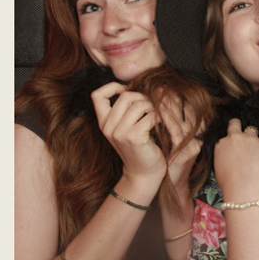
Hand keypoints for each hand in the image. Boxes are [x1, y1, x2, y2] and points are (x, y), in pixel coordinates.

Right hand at [90, 81, 164, 198]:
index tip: (125, 90)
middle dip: (141, 97)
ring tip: (156, 114)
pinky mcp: (134, 137)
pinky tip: (161, 122)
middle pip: (125, 96)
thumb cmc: (138, 147)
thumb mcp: (124, 128)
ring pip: (138, 104)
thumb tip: (131, 85)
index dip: (111, 87)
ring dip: (152, 106)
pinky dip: (159, 117)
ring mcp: (120, 133)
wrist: (144, 174)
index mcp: (103, 123)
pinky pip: (149, 116)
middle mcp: (108, 127)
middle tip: (150, 106)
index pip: (97, 95)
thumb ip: (122, 111)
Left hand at [157, 92, 202, 200]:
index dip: (179, 95)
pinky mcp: (186, 151)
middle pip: (188, 109)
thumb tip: (160, 101)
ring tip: (157, 92)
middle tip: (159, 84)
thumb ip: (171, 122)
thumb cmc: (168, 158)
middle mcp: (198, 136)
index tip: (165, 84)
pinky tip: (157, 110)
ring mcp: (193, 144)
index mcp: (196, 131)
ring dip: (169, 104)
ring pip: (182, 117)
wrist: (171, 184)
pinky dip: (166, 118)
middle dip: (173, 96)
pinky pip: (176, 131)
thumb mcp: (171, 138)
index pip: (190, 107)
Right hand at [213, 118, 258, 203]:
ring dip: (254, 135)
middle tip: (242, 134)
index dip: (230, 140)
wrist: (244, 189)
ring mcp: (250, 140)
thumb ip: (222, 156)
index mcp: (222, 144)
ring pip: (252, 129)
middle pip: (235, 123)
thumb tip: (227, 157)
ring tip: (257, 144)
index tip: (234, 144)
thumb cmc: (230, 184)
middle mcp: (235, 138)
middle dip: (238, 126)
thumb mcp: (218, 169)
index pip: (226, 136)